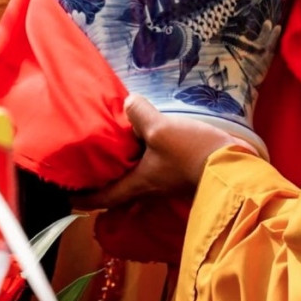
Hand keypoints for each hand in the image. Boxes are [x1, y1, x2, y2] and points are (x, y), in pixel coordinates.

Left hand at [74, 95, 256, 209]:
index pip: (101, 197)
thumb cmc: (192, 154)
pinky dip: (142, 154)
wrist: (234, 165)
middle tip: (86, 163)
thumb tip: (127, 102)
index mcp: (136, 183)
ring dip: (123, 164)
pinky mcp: (179, 172)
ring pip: (135, 175)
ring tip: (112, 144)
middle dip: (101, 179)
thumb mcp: (161, 130)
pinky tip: (144, 136)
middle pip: (117, 188)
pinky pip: (152, 165)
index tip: (66, 195)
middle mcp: (148, 187)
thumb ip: (140, 114)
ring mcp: (165, 181)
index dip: (81, 198)